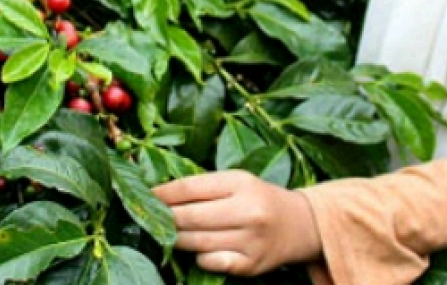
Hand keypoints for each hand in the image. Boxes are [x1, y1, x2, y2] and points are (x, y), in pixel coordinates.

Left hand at [153, 170, 322, 275]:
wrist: (300, 225)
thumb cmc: (259, 199)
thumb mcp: (238, 181)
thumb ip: (205, 187)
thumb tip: (161, 193)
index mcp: (241, 183)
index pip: (190, 188)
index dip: (163, 193)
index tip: (146, 195)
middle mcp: (247, 211)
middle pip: (190, 217)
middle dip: (165, 218)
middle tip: (151, 217)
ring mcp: (250, 241)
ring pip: (196, 242)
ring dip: (176, 238)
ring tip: (166, 233)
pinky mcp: (251, 265)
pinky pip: (211, 262)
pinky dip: (199, 256)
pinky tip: (197, 249)